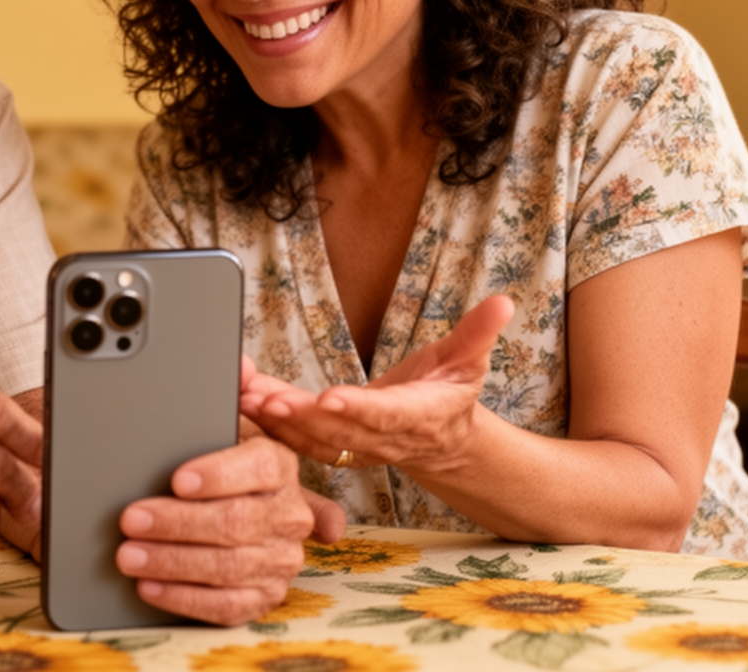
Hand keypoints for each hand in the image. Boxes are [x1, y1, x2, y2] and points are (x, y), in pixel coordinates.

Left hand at [113, 437, 313, 624]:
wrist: (237, 508)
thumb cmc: (215, 472)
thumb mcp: (216, 441)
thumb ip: (201, 437)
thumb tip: (170, 430)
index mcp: (280, 466)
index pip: (259, 467)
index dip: (218, 475)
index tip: (178, 480)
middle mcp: (289, 514)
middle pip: (236, 520)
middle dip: (178, 522)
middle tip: (132, 520)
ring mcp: (281, 559)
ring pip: (228, 566)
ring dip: (172, 562)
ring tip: (129, 555)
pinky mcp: (266, 596)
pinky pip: (226, 606)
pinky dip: (183, 598)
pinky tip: (149, 586)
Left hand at [239, 294, 512, 477]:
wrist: (441, 438)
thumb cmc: (451, 393)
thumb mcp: (470, 360)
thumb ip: (478, 333)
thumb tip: (504, 302)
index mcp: (418, 417)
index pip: (386, 414)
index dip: (358, 409)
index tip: (328, 397)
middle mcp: (384, 437)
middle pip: (340, 431)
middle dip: (301, 417)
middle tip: (266, 400)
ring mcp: (357, 446)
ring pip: (313, 439)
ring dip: (277, 422)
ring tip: (245, 400)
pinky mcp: (335, 444)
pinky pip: (300, 439)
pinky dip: (272, 423)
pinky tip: (244, 402)